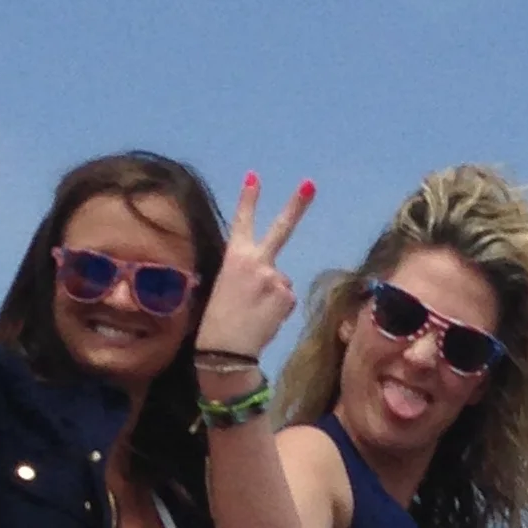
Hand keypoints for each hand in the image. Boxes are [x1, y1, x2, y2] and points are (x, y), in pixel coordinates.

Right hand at [202, 172, 315, 367]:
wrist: (226, 351)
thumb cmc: (217, 322)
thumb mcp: (223, 287)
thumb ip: (245, 273)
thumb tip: (267, 275)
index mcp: (234, 257)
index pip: (242, 223)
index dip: (248, 199)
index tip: (254, 176)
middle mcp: (257, 261)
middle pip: (281, 228)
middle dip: (296, 205)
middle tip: (311, 183)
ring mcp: (275, 277)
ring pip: (281, 281)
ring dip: (273, 294)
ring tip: (255, 313)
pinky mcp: (287, 296)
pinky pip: (287, 299)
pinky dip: (279, 309)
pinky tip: (264, 319)